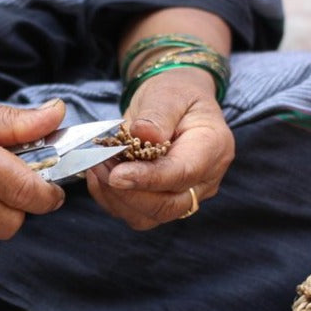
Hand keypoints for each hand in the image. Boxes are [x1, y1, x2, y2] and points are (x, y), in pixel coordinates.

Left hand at [86, 67, 233, 228]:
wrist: (175, 103)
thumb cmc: (176, 95)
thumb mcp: (169, 94)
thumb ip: (158, 114)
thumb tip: (143, 133)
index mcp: (213, 149)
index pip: (181, 174)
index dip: (148, 178)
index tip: (116, 174)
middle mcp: (203, 180)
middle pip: (167, 206)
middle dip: (128, 192)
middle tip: (99, 166)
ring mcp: (183, 195)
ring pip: (148, 216)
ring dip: (115, 197)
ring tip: (97, 166)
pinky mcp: (161, 201)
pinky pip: (134, 214)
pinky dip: (111, 199)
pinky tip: (99, 175)